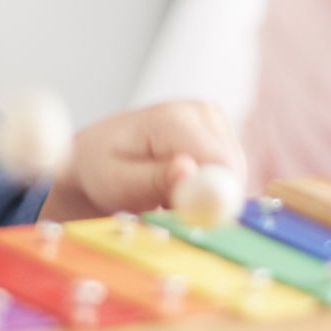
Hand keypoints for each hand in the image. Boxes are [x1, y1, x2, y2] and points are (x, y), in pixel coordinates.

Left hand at [41, 98, 246, 220]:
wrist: (97, 157)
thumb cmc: (102, 170)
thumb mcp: (118, 182)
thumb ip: (154, 179)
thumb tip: (188, 169)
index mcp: (173, 118)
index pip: (219, 161)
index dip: (214, 197)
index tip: (190, 219)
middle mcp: (200, 111)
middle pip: (232, 169)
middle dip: (208, 198)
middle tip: (168, 208)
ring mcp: (214, 119)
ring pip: (233, 173)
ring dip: (206, 194)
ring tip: (168, 194)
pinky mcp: (221, 133)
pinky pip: (230, 173)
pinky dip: (209, 188)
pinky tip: (179, 186)